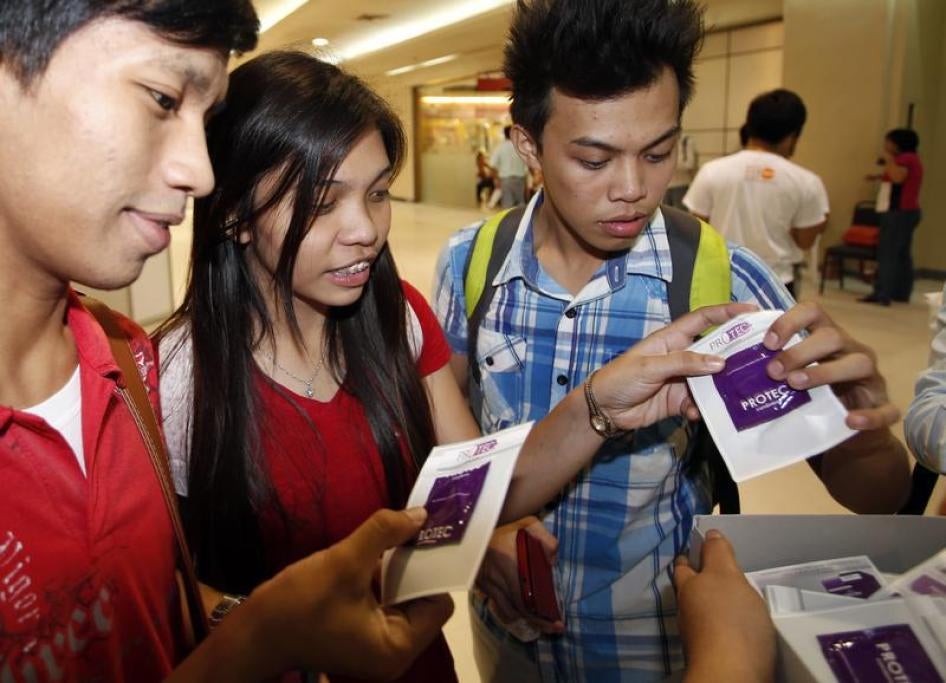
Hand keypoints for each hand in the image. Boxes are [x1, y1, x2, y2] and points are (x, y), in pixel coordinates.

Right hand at [247, 508, 453, 679]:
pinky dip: (381, 577)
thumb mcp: (343, 562)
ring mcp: (376, 645)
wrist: (251, 633)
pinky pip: (383, 601)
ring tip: (393, 535)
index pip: (438, 603)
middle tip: (411, 528)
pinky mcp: (361, 634)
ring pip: (402, 597)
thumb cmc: (298, 605)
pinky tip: (372, 551)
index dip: (432, 569)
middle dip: (414, 566)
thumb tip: (421, 514)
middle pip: (422, 599)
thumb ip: (384, 533)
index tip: (424, 536)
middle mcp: (394, 652)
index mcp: (397, 647)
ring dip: (397, 568)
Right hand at [475, 517, 562, 638]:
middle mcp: (495, 581)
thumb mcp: (528, 522)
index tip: (558, 624)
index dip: (542, 618)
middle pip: (516, 612)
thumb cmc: (501, 518)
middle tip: (550, 628)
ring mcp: (483, 582)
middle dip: (535, 623)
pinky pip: (492, 601)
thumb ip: (545, 540)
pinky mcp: (476, 579)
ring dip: (519, 618)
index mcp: (509, 569)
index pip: (526, 603)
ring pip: (502, 609)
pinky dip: (505, 608)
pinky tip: (514, 607)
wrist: (469, 516)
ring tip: (534, 621)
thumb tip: (553, 560)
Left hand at [593, 302, 756, 429]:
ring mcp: (682, 379)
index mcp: (672, 338)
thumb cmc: (620, 378)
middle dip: (735, 354)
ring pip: (712, 380)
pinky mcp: (680, 401)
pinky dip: (702, 409)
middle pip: (715, 351)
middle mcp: (681, 356)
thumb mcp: (650, 366)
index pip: (703, 319)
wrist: (603, 409)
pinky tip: (697, 414)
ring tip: (735, 392)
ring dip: (721, 387)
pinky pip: (700, 403)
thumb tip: (719, 362)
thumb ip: (684, 363)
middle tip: (759, 357)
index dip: (726, 312)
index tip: (752, 310)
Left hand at [674, 530, 774, 682]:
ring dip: (711, 606)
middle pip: (690, 591)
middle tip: (712, 574)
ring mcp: (698, 636)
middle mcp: (687, 611)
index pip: (683, 567)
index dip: (687, 556)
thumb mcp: (726, 575)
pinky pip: (717, 634)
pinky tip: (738, 629)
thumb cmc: (728, 619)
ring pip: (702, 613)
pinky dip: (724, 628)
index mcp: (688, 588)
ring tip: (729, 600)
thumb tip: (709, 533)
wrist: (733, 675)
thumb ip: (718, 554)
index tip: (692, 550)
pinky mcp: (714, 655)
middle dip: (698, 582)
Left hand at [762, 301, 897, 430]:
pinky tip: (850, 421)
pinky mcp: (883, 405)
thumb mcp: (792, 378)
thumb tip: (724, 366)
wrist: (844, 434)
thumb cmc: (811, 397)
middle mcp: (852, 350)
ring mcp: (871, 377)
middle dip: (799, 352)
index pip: (812, 312)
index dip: (789, 322)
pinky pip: (884, 409)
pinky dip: (868, 415)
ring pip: (858, 363)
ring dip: (825, 372)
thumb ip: (771, 368)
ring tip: (796, 385)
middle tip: (772, 372)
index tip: (767, 343)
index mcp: (827, 338)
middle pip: (832, 336)